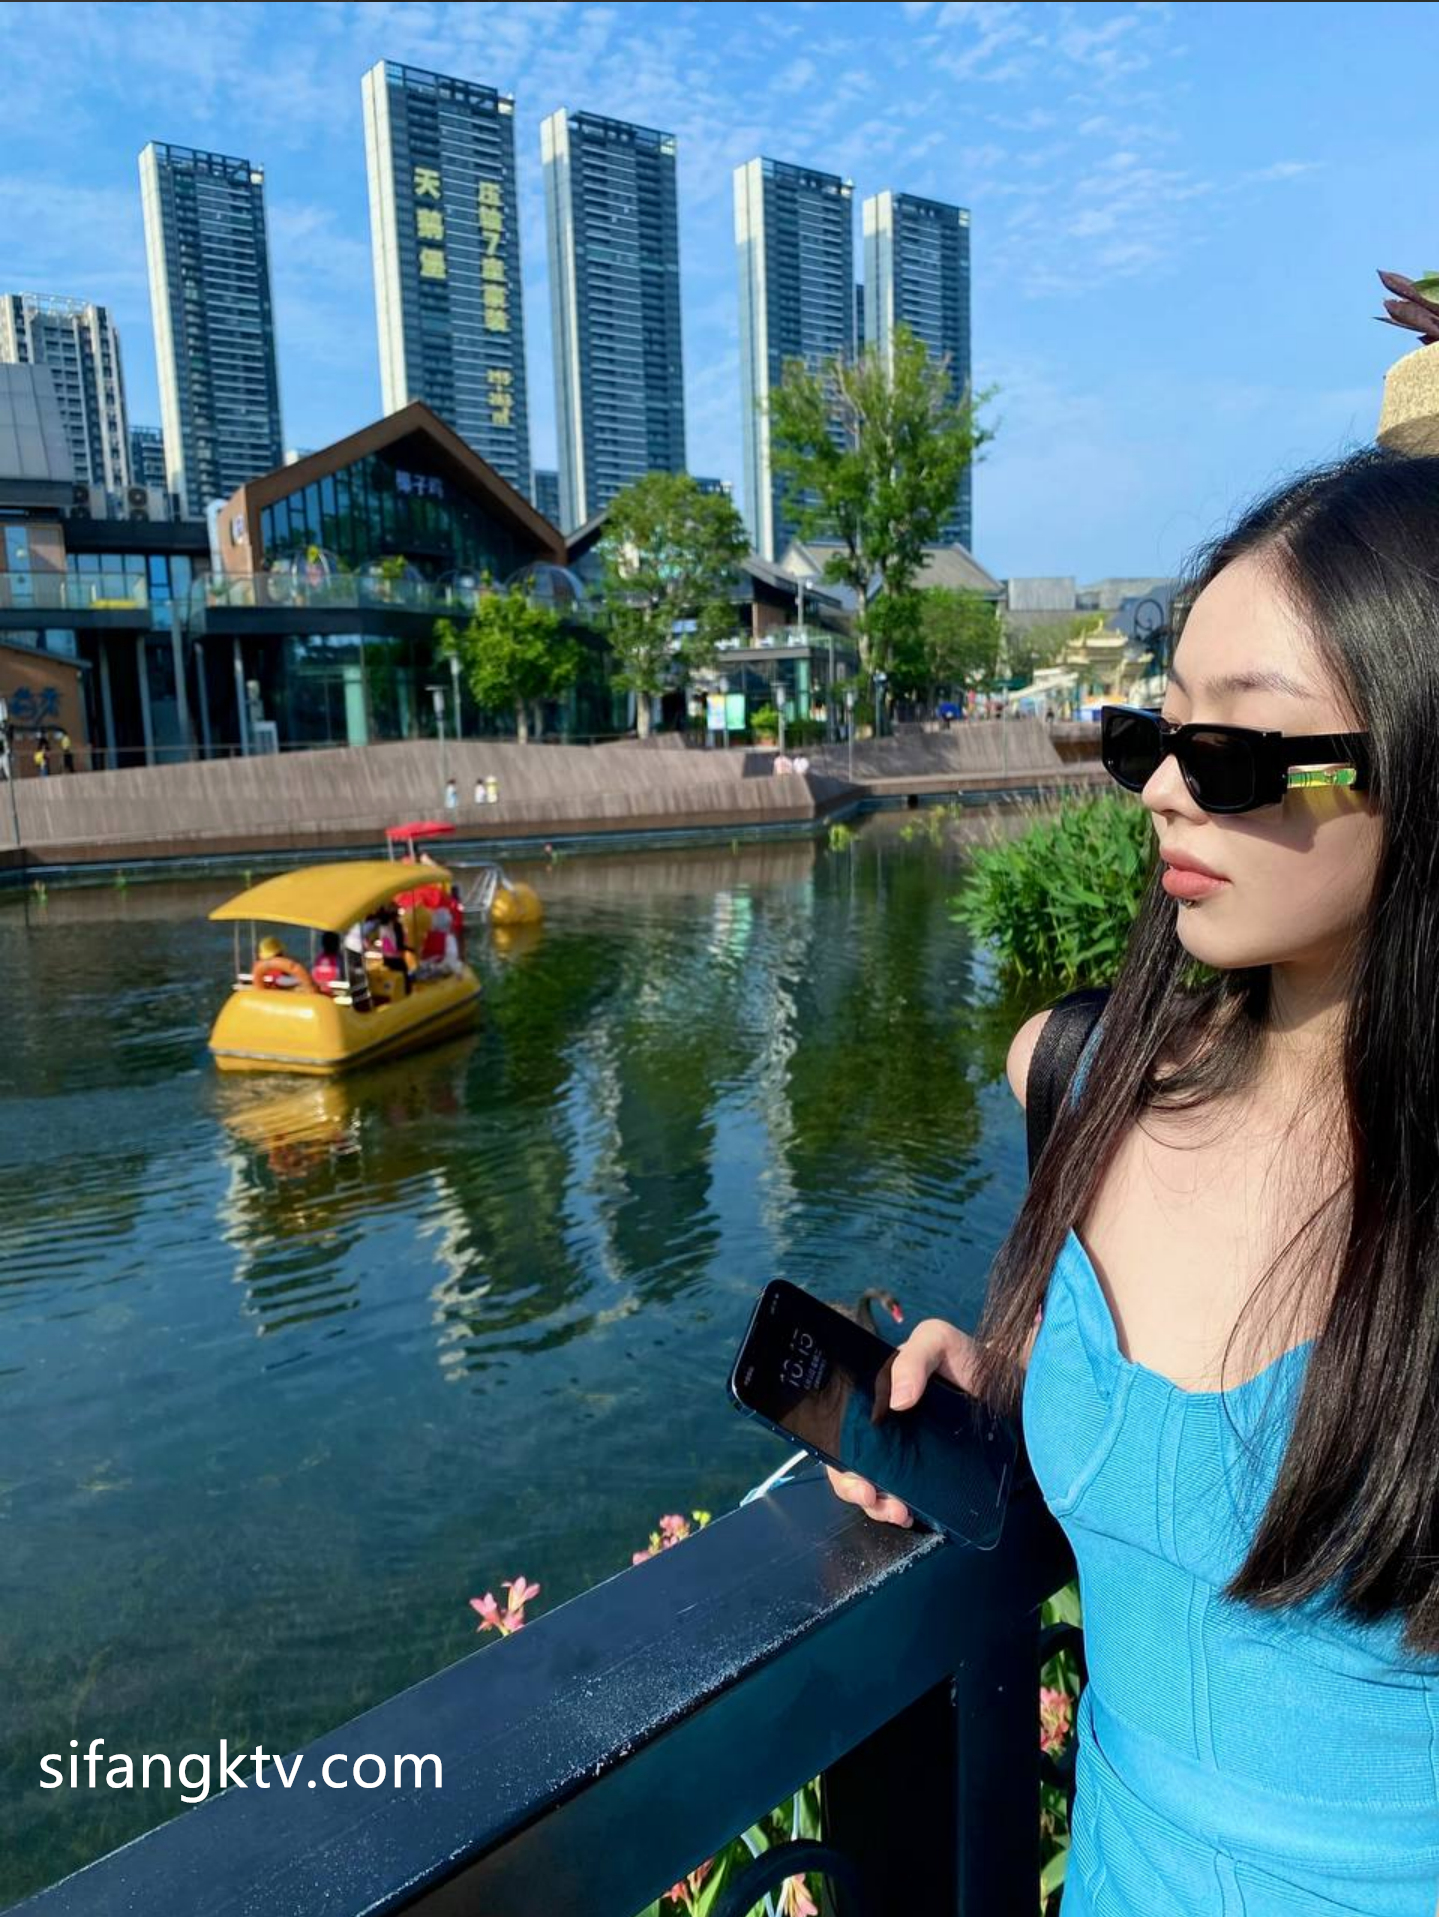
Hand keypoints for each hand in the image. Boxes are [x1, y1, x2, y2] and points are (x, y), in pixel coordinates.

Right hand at [823, 1318, 980, 1527]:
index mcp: (873, 1398)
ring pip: (875, 1487)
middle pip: (852, 1465)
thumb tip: (898, 1400)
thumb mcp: (936, 1341)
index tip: (857, 1477)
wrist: (1010, 1384)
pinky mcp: (929, 1471)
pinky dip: (900, 1509)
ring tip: (898, 1513)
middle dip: (854, 1489)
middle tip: (873, 1499)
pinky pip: (905, 1495)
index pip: (841, 1431)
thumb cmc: (966, 1359)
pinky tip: (911, 1514)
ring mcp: (905, 1453)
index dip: (840, 1459)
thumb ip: (913, 1359)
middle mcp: (883, 1428)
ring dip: (878, 1507)